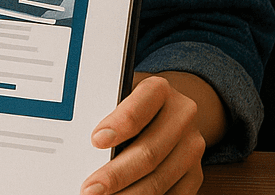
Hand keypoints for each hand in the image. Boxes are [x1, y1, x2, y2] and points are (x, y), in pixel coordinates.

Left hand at [81, 73, 217, 194]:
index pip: (139, 107)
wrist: (170, 108)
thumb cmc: (131, 101)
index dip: (119, 125)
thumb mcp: (118, 92)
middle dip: (116, 174)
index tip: (96, 141)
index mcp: (159, 90)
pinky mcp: (195, 173)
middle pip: (149, 151)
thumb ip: (105, 110)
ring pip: (160, 178)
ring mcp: (191, 147)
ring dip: (130, 194)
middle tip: (91, 189)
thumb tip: (79, 141)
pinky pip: (174, 194)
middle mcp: (181, 117)